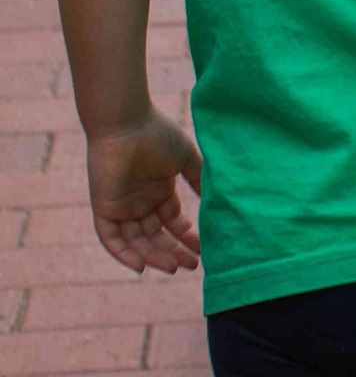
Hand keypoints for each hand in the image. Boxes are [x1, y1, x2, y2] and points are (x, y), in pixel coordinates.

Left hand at [86, 108, 202, 273]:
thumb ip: (198, 179)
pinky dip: (125, 254)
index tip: (204, 247)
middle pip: (157, 236)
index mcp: (159, 190)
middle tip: (192, 265)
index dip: (187, 236)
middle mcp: (141, 202)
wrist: (127, 124)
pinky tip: (142, 266)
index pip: (173, 221)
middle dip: (174, 251)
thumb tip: (215, 200)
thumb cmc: (157, 135)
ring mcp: (123, 207)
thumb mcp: (185, 158)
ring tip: (174, 267)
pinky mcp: (105, 209)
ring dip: (154, 256)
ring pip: (138, 242)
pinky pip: (112, 239)